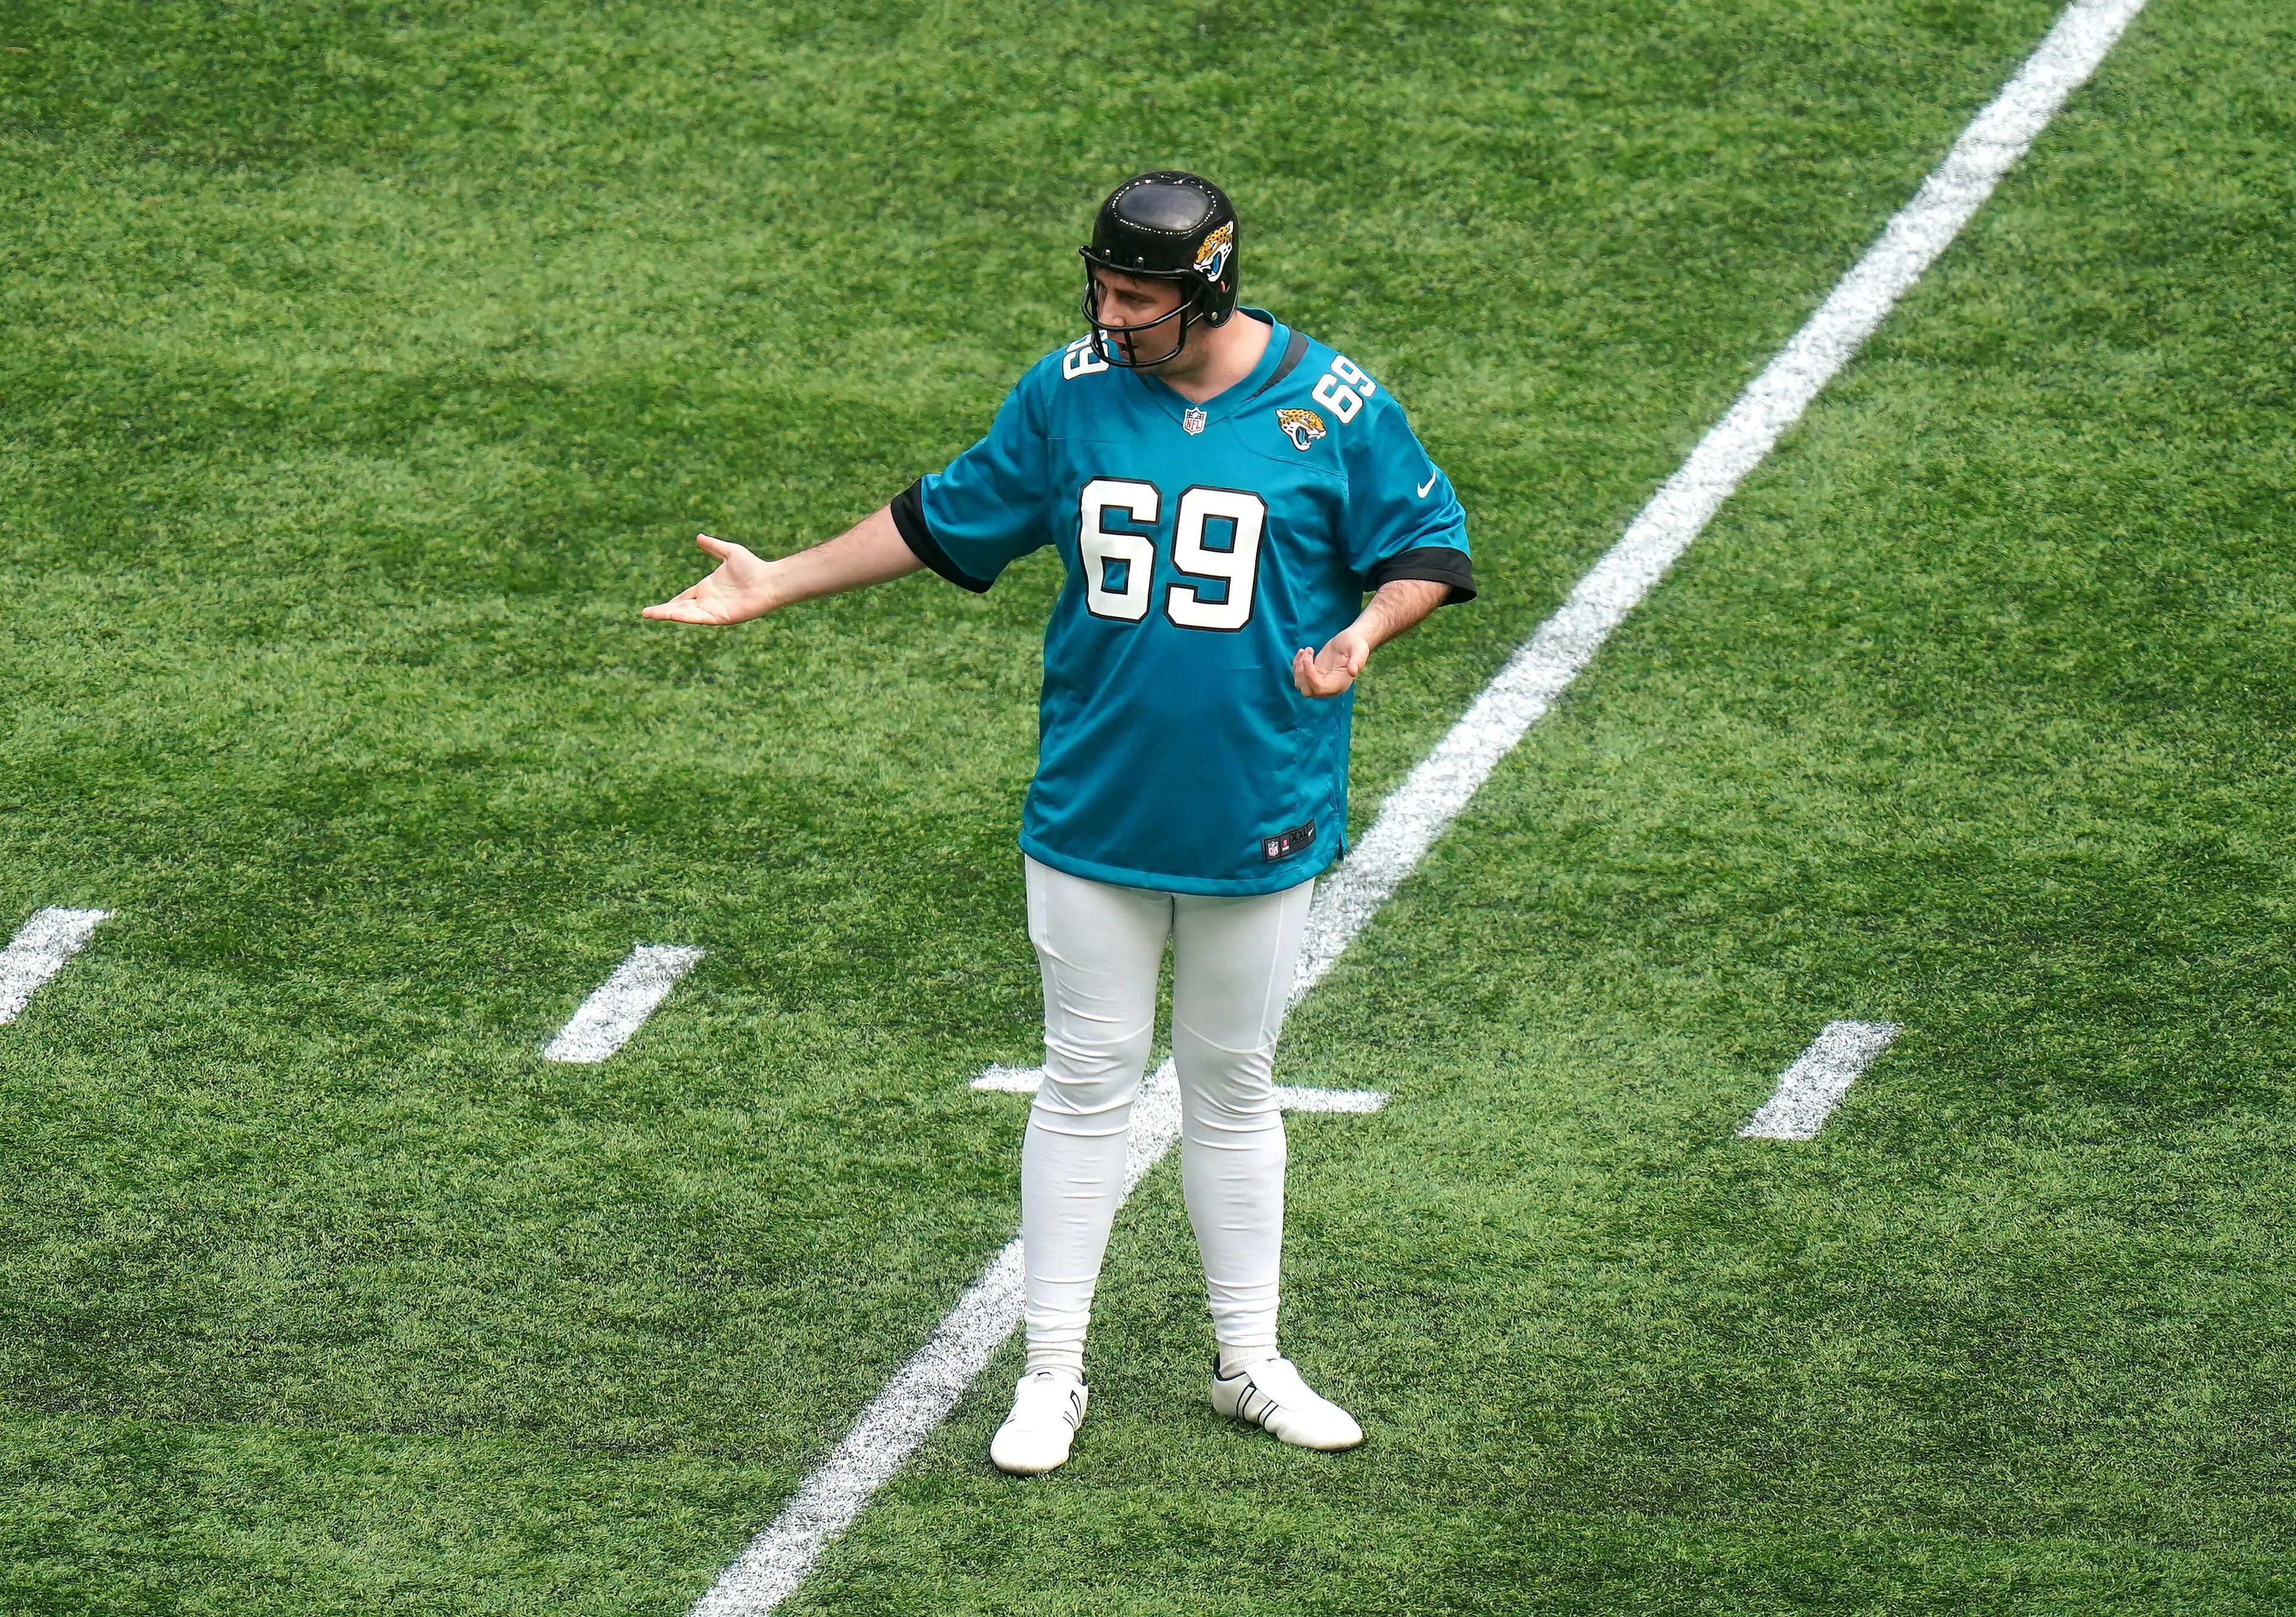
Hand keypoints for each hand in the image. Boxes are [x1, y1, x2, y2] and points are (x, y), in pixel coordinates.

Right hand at [642, 535, 778, 624]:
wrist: (769, 580)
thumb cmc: (753, 567)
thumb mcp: (729, 552)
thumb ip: (714, 547)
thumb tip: (699, 537)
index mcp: (707, 589)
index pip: (685, 597)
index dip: (671, 602)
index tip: (655, 608)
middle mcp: (709, 601)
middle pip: (681, 608)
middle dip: (663, 611)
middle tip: (645, 614)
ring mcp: (715, 610)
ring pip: (687, 614)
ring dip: (669, 615)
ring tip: (651, 615)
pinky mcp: (722, 617)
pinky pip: (700, 618)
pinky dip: (686, 616)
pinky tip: (672, 615)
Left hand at [1293, 626, 1370, 697]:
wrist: (1353, 640)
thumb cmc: (1357, 644)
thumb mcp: (1360, 650)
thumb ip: (1358, 661)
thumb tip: (1353, 671)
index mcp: (1340, 684)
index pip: (1320, 688)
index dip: (1310, 676)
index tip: (1307, 659)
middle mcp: (1330, 687)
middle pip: (1307, 691)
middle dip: (1301, 673)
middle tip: (1307, 653)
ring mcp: (1320, 681)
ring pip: (1300, 684)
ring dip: (1298, 667)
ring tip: (1307, 650)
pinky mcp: (1314, 674)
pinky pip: (1300, 676)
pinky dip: (1296, 664)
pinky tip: (1303, 651)